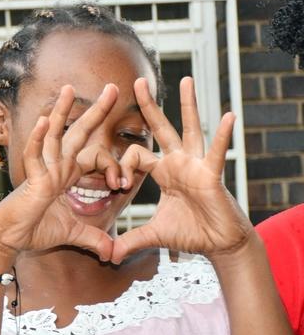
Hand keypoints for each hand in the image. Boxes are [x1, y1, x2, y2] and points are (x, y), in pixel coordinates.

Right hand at [0, 83, 120, 262]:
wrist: (9, 240)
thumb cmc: (34, 232)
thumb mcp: (72, 234)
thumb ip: (92, 238)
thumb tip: (111, 253)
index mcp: (66, 176)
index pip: (93, 155)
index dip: (113, 164)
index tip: (124, 182)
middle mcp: (55, 167)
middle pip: (77, 133)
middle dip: (95, 112)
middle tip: (113, 88)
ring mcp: (42, 171)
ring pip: (52, 136)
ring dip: (60, 112)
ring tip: (68, 89)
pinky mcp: (31, 181)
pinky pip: (33, 157)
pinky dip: (37, 140)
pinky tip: (41, 122)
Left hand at [111, 77, 250, 263]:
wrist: (218, 244)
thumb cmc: (190, 233)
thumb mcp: (153, 235)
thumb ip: (129, 240)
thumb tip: (107, 255)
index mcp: (163, 172)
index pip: (136, 155)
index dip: (123, 167)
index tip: (119, 186)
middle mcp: (178, 162)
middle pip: (160, 128)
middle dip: (148, 105)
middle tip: (137, 81)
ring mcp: (196, 165)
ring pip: (189, 128)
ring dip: (187, 104)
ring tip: (186, 78)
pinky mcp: (211, 175)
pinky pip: (216, 152)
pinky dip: (222, 136)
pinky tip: (228, 117)